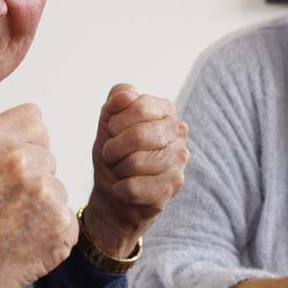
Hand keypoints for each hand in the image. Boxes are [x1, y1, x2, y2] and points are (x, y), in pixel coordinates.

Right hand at [0, 104, 75, 287]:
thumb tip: (32, 131)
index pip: (34, 119)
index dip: (22, 143)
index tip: (4, 166)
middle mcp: (20, 163)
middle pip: (48, 154)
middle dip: (32, 176)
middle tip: (1, 206)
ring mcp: (45, 196)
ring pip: (58, 187)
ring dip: (42, 205)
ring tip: (8, 229)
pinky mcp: (63, 228)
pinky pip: (65, 218)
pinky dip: (50, 233)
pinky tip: (21, 245)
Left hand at [81, 84, 188, 257]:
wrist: (115, 190)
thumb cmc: (115, 152)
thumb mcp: (108, 121)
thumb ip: (116, 99)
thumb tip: (124, 97)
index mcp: (164, 110)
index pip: (140, 107)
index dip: (116, 122)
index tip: (111, 131)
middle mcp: (178, 132)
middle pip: (138, 136)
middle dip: (113, 148)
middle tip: (110, 155)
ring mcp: (180, 160)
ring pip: (136, 163)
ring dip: (117, 169)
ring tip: (119, 171)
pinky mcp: (174, 186)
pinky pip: (136, 187)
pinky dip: (120, 189)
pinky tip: (123, 188)